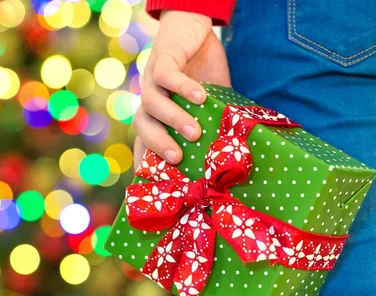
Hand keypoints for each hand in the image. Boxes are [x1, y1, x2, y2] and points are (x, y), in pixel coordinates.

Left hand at [133, 10, 230, 166]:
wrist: (194, 30)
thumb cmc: (202, 72)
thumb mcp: (210, 105)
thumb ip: (213, 124)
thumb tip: (234, 153)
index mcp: (157, 114)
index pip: (144, 142)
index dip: (146, 162)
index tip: (157, 184)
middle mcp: (150, 99)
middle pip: (141, 126)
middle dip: (158, 144)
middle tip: (178, 158)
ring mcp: (152, 78)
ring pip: (151, 103)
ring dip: (172, 119)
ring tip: (195, 131)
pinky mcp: (162, 58)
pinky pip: (167, 76)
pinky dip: (182, 88)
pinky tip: (200, 97)